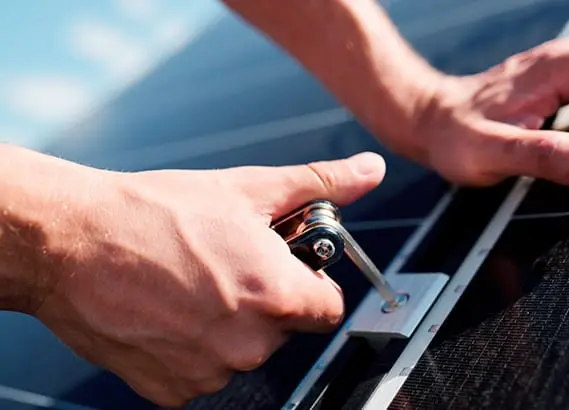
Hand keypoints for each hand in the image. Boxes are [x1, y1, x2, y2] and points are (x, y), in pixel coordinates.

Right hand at [32, 152, 385, 406]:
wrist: (73, 241)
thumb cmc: (158, 212)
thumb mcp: (249, 189)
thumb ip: (321, 186)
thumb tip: (369, 170)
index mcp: (278, 296)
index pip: (330, 309)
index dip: (312, 285)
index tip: (287, 268)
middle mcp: (249, 344)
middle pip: (286, 330)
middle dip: (268, 302)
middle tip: (229, 266)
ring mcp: (209, 372)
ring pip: (244, 352)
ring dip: (230, 325)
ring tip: (192, 283)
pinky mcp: (172, 390)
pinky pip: (202, 372)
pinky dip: (193, 347)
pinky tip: (169, 311)